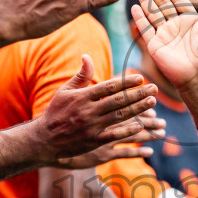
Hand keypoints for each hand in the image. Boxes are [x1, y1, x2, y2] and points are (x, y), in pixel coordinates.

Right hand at [35, 55, 160, 163]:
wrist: (43, 139)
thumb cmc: (55, 111)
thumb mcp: (64, 91)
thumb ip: (80, 75)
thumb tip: (87, 55)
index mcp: (82, 96)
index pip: (108, 87)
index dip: (126, 82)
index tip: (141, 78)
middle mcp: (88, 111)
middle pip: (118, 101)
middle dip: (137, 94)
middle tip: (154, 89)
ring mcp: (91, 127)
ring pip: (119, 116)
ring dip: (137, 109)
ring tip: (152, 103)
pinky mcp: (92, 142)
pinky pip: (113, 135)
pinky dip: (127, 131)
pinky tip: (141, 126)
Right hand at [129, 0, 197, 98]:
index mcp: (190, 20)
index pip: (178, 1)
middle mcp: (176, 26)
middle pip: (163, 4)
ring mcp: (164, 35)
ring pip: (153, 14)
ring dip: (146, 0)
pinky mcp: (155, 45)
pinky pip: (145, 29)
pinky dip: (140, 18)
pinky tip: (135, 7)